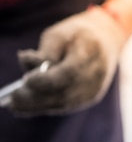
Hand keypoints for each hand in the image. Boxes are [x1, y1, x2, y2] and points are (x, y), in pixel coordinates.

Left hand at [10, 7, 125, 115]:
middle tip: (13, 100)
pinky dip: (48, 107)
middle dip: (38, 98)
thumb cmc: (78, 35)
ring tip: (16, 106)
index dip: (48, 80)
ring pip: (66, 103)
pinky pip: (68, 105)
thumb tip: (25, 63)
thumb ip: (45, 51)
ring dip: (39, 106)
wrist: (107, 40)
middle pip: (66, 92)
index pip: (70, 72)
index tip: (26, 80)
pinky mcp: (91, 97)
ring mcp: (95, 88)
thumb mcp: (60, 34)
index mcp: (91, 52)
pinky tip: (29, 107)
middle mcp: (96, 75)